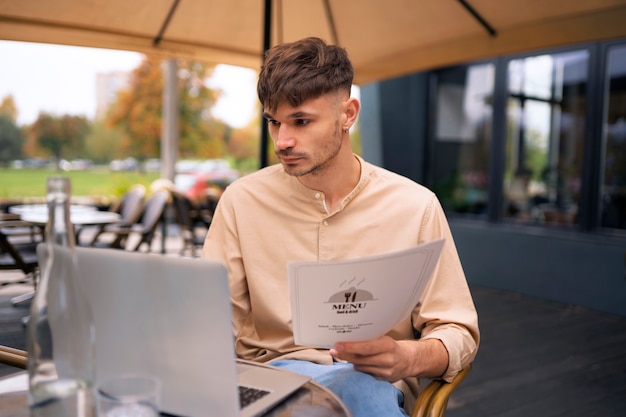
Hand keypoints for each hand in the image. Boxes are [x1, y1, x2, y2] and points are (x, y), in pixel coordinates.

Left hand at [329, 336, 447, 381]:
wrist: (409, 360)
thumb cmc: (392, 346)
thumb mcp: (384, 338)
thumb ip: (369, 338)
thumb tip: (348, 335)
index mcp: (388, 345)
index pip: (366, 347)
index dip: (350, 347)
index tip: (338, 345)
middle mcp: (387, 360)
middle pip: (361, 359)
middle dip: (345, 355)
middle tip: (333, 351)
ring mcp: (385, 372)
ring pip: (361, 367)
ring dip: (350, 361)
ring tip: (342, 354)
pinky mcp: (382, 380)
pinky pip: (365, 374)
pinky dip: (358, 368)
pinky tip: (354, 362)